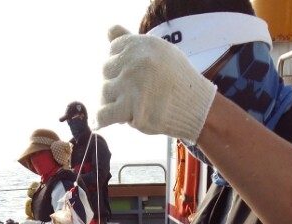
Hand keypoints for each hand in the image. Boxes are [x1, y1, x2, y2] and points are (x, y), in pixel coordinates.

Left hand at [96, 25, 216, 142]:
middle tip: (130, 95)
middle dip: (115, 84)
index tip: (128, 76)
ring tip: (126, 107)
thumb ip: (131, 41)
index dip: (118, 67)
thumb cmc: (175, 79)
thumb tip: (108, 31)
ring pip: (104, 93)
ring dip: (112, 101)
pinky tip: (97, 124)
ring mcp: (132, 86)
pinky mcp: (133, 110)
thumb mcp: (157, 50)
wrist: (194, 105)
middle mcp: (133, 62)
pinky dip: (99, 120)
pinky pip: (104, 114)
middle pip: (105, 72)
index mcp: (138, 44)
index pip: (111, 52)